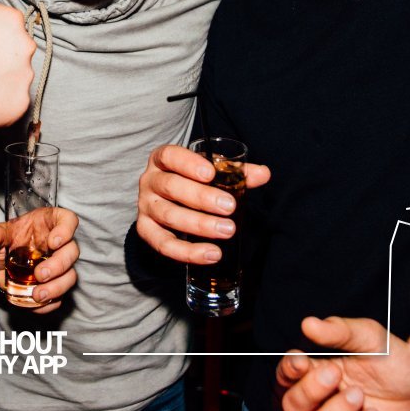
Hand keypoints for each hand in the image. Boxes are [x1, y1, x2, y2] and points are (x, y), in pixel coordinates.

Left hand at [0, 208, 79, 312]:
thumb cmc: (3, 244)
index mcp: (49, 224)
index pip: (68, 220)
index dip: (66, 230)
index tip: (53, 242)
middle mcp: (59, 245)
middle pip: (72, 252)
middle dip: (59, 265)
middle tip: (40, 274)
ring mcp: (60, 266)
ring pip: (70, 276)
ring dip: (56, 287)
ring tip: (37, 295)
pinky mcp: (55, 285)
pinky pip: (60, 296)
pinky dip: (49, 303)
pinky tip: (36, 304)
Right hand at [135, 143, 269, 262]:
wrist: (168, 201)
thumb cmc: (191, 182)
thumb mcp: (210, 172)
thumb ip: (235, 172)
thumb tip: (264, 174)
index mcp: (163, 160)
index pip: (170, 156)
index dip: (188, 164)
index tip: (210, 173)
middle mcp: (150, 181)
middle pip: (171, 187)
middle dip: (201, 197)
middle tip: (229, 206)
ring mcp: (145, 206)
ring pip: (169, 215)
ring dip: (199, 225)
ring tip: (227, 230)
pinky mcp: (146, 230)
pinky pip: (163, 244)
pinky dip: (187, 252)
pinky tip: (211, 254)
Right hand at [275, 317, 409, 410]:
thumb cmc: (396, 362)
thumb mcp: (371, 338)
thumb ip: (339, 331)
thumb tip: (309, 324)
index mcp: (316, 370)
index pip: (287, 373)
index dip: (289, 368)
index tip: (302, 360)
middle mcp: (319, 398)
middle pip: (291, 403)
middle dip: (310, 390)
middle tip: (335, 374)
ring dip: (333, 410)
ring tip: (359, 395)